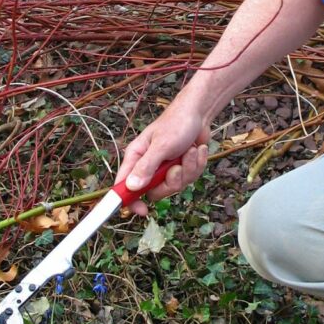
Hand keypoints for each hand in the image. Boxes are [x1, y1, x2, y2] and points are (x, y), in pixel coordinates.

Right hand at [115, 101, 209, 215]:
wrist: (199, 114)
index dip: (129, 200)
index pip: (124, 185)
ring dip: (187, 169)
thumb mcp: (161, 145)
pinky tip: (196, 150)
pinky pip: (190, 178)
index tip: (141, 210)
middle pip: (154, 191)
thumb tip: (131, 187)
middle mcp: (149, 165)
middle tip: (176, 167)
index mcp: (136, 157)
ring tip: (189, 151)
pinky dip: (197, 164)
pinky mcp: (182, 168)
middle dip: (171, 182)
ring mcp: (166, 168)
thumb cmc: (176, 123)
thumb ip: (146, 167)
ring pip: (175, 185)